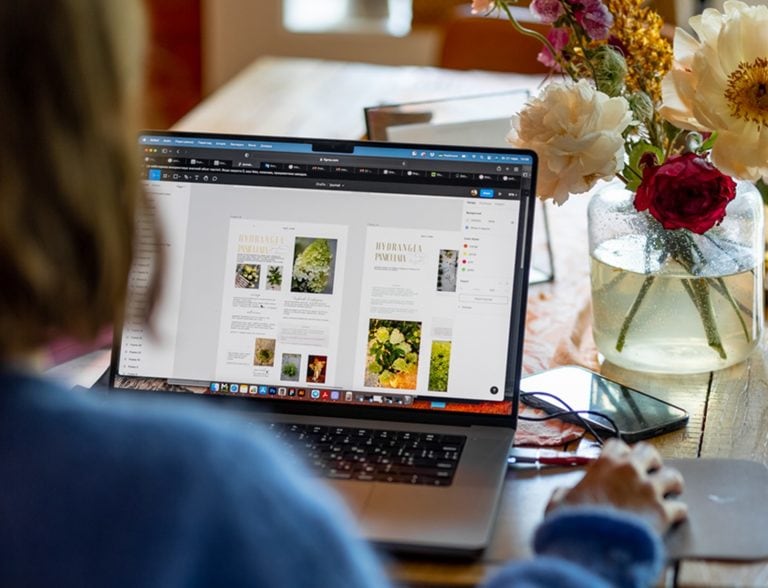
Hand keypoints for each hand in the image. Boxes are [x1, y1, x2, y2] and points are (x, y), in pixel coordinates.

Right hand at [547, 439, 687, 532]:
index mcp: (604, 464)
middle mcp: (629, 470)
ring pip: (672, 476)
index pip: (617, 444)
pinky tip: (673, 517)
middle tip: (650, 472)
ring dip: (670, 484)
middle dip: (651, 462)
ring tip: (669, 492)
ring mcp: (648, 490)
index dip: (620, 453)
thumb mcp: (559, 501)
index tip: (621, 461)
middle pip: (649, 452)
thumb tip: (564, 494)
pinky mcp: (663, 512)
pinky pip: (680, 507)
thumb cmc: (573, 521)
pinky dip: (677, 512)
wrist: (591, 543)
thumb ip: (565, 491)